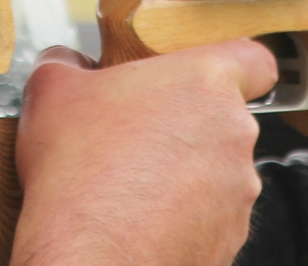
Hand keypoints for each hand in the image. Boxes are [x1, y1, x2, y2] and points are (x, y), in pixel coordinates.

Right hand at [9, 39, 277, 265]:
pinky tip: (139, 215)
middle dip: (183, 123)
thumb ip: (67, 61)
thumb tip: (66, 62)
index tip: (203, 75)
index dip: (234, 65)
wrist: (88, 257)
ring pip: (217, 169)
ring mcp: (236, 191)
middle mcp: (234, 134)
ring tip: (129, 179)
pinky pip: (210, 215)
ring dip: (182, 171)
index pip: (255, 59)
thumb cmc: (78, 174)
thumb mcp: (52, 90)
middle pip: (223, 117)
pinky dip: (182, 214)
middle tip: (135, 132)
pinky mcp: (229, 238)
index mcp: (205, 83)